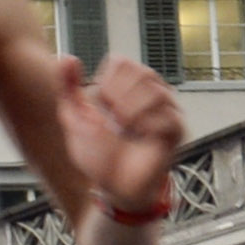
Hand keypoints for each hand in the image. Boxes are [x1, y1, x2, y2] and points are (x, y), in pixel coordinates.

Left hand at [66, 54, 185, 206]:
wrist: (113, 186)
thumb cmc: (98, 154)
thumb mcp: (73, 118)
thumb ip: (67, 87)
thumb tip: (67, 58)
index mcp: (127, 86)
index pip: (122, 62)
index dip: (106, 84)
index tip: (103, 107)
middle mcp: (150, 92)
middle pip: (141, 72)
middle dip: (118, 99)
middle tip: (115, 121)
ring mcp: (166, 110)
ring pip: (156, 92)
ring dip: (131, 115)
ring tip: (127, 130)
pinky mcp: (177, 129)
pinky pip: (167, 117)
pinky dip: (147, 128)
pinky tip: (142, 138)